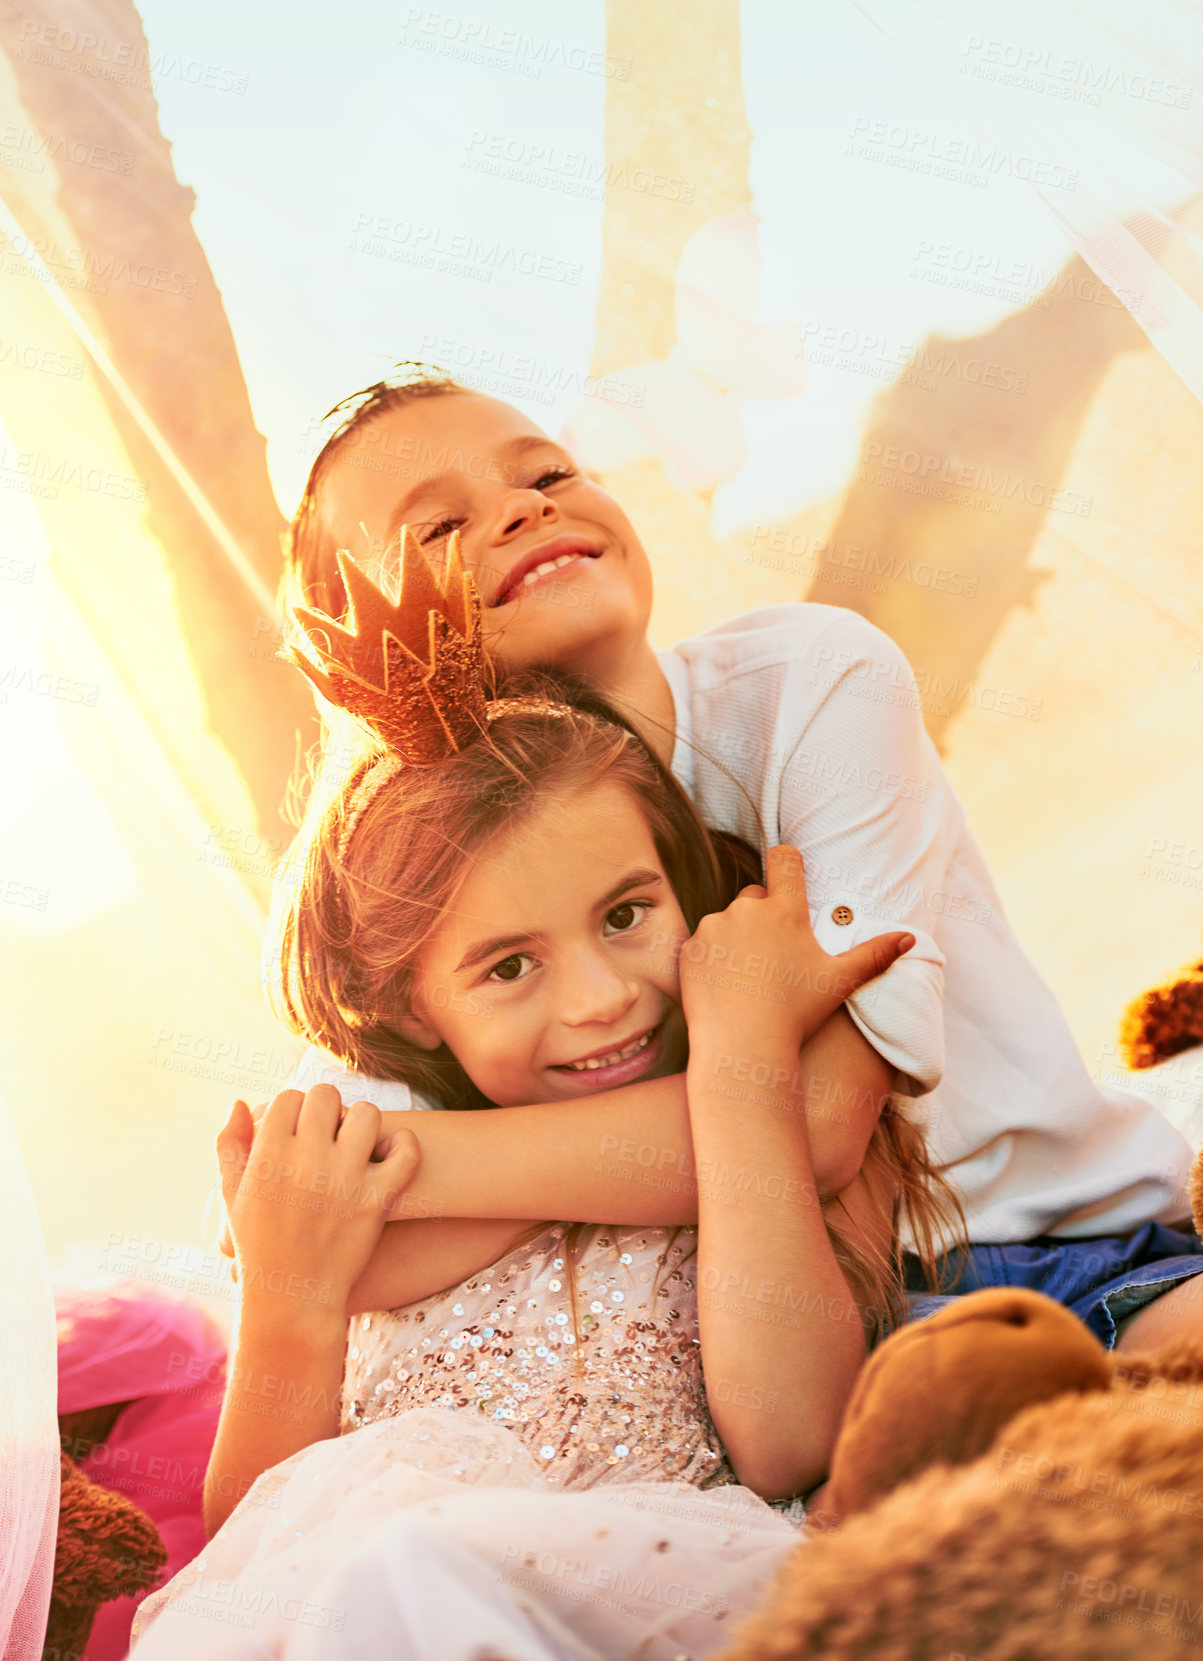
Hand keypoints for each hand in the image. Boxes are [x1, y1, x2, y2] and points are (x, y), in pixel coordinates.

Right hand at [216, 1085, 419, 1312]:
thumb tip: (240, 1102)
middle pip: (326, 1097)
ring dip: (363, 1123)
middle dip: (327, 1110)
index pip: (289, 1097)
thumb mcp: (232, 1197)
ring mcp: (345, 1179)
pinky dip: (405, 1145)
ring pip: (367, 1114)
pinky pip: (405, 1151)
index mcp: (268, 1156)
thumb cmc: (258, 1246)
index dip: (295, 1109)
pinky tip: (392, 1154)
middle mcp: (306, 1161)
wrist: (291, 1300)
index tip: (299, 1128)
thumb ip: (230, 1145)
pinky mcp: (377, 1199)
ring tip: (358, 1143)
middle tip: (328, 1133)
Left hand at [680, 844, 912, 1050]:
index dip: (787, 861)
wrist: (743, 1045)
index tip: (789, 871)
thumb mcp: (839, 981)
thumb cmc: (796, 1013)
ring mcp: (713, 927)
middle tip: (775, 955)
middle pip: (754, 896)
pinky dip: (712, 959)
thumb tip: (909, 938)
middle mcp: (746, 909)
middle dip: (763, 916)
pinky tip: (726, 986)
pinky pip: (702, 944)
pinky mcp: (689, 949)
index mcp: (785, 909)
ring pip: (727, 921)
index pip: (784, 859)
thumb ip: (874, 955)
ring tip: (750, 977)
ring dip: (736, 938)